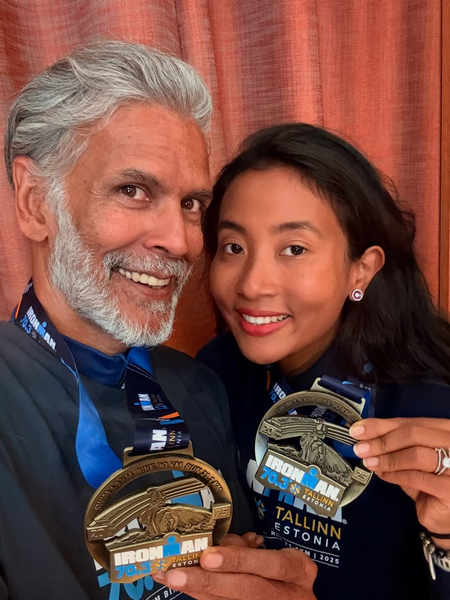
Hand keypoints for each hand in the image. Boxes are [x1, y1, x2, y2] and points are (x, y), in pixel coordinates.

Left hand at [153, 537, 316, 599]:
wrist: (297, 599)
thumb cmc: (286, 571)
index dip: (239, 561)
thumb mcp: (281, 554)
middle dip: (209, 581)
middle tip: (177, 573)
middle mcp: (287, 593)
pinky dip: (203, 596)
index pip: (270, 564)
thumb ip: (250, 548)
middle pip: (247, 589)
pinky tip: (183, 586)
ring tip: (169, 577)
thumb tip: (216, 543)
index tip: (208, 555)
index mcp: (298, 569)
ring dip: (197, 590)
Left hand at [351, 417, 449, 545]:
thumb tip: (364, 435)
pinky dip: (395, 475)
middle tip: (360, 448)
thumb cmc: (429, 480)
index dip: (380, 425)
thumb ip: (394, 444)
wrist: (445, 513)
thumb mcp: (411, 457)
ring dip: (387, 458)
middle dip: (381, 441)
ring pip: (415, 454)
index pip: (409, 422)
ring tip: (369, 462)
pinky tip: (383, 475)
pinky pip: (417, 477)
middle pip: (412, 434)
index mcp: (444, 430)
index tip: (358, 430)